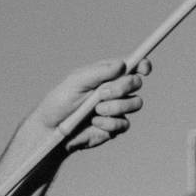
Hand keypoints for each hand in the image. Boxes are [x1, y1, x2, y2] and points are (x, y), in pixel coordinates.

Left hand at [31, 58, 149, 152]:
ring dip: (116, 106)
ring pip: (136, 103)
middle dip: (122, 87)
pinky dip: (108, 123)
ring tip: (96, 110)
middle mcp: (115, 90)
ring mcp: (117, 108)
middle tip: (102, 93)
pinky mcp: (115, 127)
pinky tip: (94, 122)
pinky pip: (124, 123)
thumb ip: (99, 72)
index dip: (142, 65)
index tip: (143, 68)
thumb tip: (122, 64)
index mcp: (107, 74)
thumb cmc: (60, 101)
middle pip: (136, 83)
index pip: (132, 66)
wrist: (52, 130)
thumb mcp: (77, 81)